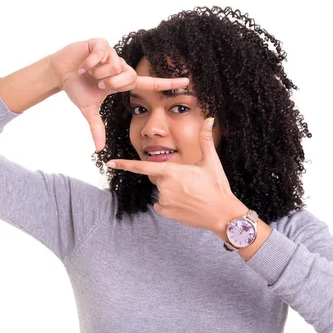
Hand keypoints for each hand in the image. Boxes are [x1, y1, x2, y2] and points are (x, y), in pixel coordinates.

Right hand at [50, 38, 189, 151]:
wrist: (60, 71)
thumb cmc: (77, 87)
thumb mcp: (88, 109)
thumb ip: (96, 128)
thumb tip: (99, 149)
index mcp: (123, 81)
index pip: (150, 83)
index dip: (168, 83)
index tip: (187, 81)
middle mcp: (122, 66)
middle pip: (130, 77)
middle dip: (112, 83)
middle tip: (98, 83)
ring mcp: (112, 53)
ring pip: (115, 66)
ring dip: (98, 72)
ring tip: (88, 72)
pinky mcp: (101, 43)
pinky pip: (102, 54)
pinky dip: (89, 63)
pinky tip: (83, 65)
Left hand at [107, 117, 247, 232]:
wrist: (222, 214)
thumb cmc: (216, 186)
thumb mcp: (211, 161)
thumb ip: (205, 139)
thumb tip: (210, 118)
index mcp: (171, 171)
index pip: (142, 167)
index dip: (124, 164)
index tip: (109, 162)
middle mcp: (164, 186)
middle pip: (160, 178)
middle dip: (172, 179)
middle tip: (191, 183)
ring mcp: (164, 200)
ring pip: (162, 191)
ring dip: (172, 192)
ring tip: (192, 195)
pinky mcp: (166, 212)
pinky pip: (162, 204)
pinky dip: (171, 204)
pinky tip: (186, 205)